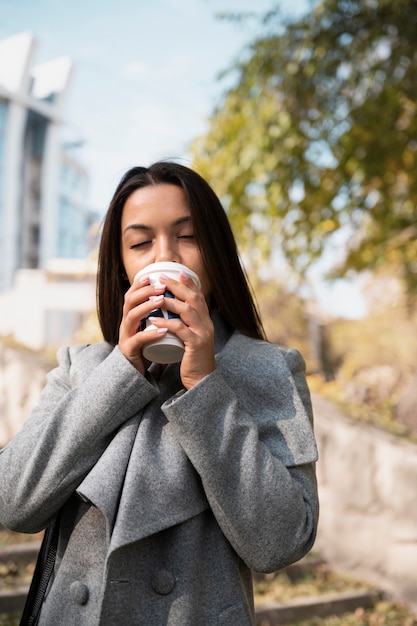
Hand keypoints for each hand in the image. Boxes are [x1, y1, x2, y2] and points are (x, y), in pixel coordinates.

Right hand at [118, 275, 168, 373]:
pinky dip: (150, 333)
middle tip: (161, 286)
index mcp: (130, 316)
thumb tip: (172, 298)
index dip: (139, 285)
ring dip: (146, 307)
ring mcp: (126, 336)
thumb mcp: (149, 328)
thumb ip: (156, 315)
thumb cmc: (146, 347)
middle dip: (144, 292)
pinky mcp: (129, 350)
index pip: (131, 295)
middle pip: (129, 302)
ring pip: (131, 317)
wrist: (135, 371)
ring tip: (161, 301)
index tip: (151, 275)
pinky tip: (162, 330)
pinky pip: (138, 340)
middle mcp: (126, 323)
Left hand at [149, 271, 215, 388]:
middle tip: (162, 278)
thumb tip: (171, 312)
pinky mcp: (196, 344)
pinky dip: (166, 322)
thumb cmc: (192, 358)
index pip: (199, 297)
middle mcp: (207, 324)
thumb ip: (185, 325)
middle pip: (193, 299)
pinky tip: (154, 319)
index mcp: (206, 321)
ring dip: (170, 301)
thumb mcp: (190, 337)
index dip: (189, 283)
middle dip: (177, 286)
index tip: (177, 272)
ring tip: (155, 296)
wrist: (201, 379)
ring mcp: (203, 333)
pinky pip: (180, 329)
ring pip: (187, 310)